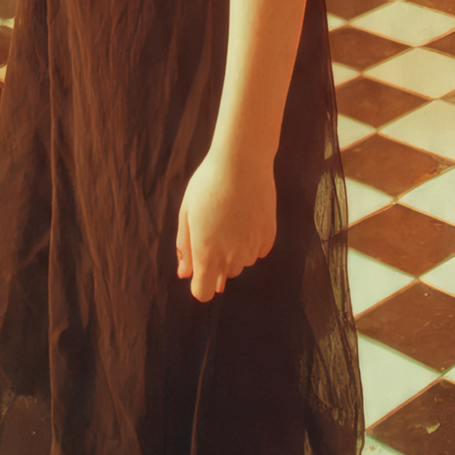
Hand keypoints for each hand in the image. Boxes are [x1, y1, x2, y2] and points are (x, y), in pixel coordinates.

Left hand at [175, 149, 275, 301]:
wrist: (242, 161)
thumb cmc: (208, 184)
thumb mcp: (187, 214)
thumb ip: (186, 247)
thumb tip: (185, 273)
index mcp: (207, 254)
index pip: (203, 293)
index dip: (200, 284)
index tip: (200, 269)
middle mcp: (232, 257)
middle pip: (224, 276)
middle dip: (218, 262)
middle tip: (215, 230)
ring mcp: (253, 247)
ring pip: (243, 262)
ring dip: (235, 251)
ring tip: (231, 218)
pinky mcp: (269, 236)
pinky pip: (259, 249)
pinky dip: (252, 240)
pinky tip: (246, 218)